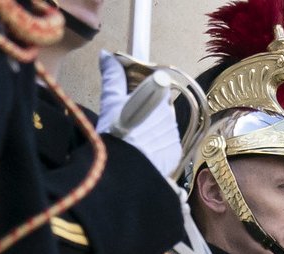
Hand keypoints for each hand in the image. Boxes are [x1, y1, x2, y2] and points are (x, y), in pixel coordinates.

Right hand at [96, 53, 181, 179]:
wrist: (128, 168)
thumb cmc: (116, 131)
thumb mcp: (110, 102)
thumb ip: (112, 77)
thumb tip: (107, 55)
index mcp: (158, 98)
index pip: (157, 89)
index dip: (146, 95)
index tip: (133, 103)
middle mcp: (170, 115)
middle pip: (160, 109)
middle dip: (148, 114)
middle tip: (130, 124)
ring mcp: (174, 136)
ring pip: (164, 128)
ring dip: (153, 131)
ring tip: (135, 141)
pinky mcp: (175, 155)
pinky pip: (168, 146)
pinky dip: (158, 148)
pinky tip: (144, 153)